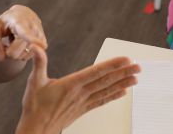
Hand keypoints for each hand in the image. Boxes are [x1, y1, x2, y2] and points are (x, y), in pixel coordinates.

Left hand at [0, 5, 46, 60]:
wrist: (23, 15)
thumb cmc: (6, 22)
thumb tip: (2, 58)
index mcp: (19, 21)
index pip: (25, 32)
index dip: (32, 39)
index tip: (43, 45)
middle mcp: (33, 28)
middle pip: (17, 51)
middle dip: (8, 52)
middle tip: (7, 42)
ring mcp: (40, 35)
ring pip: (24, 56)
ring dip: (17, 53)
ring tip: (16, 42)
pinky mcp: (43, 42)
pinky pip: (30, 57)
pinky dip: (24, 54)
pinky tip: (22, 45)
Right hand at [16, 46, 140, 133]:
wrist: (37, 129)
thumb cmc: (35, 107)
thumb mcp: (34, 82)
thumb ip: (39, 63)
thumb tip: (36, 48)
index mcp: (71, 84)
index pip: (96, 72)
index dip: (112, 65)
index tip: (125, 59)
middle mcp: (81, 93)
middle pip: (106, 81)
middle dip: (123, 73)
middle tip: (138, 67)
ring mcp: (84, 102)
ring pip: (107, 91)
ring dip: (122, 84)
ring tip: (136, 79)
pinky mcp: (83, 109)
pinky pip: (101, 101)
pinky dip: (113, 96)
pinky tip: (123, 93)